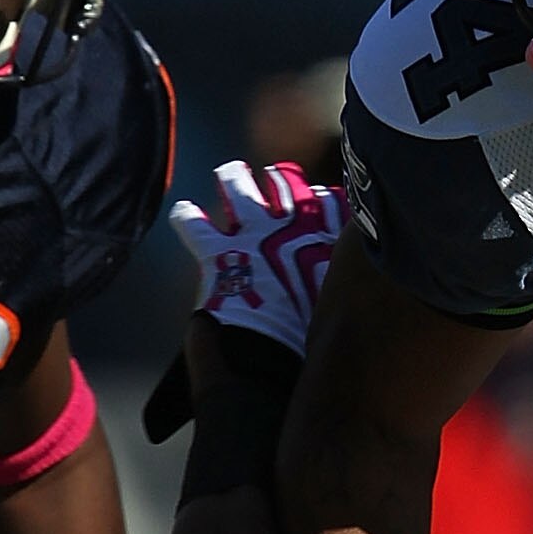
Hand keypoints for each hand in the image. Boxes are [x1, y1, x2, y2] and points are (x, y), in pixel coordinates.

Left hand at [169, 160, 347, 356]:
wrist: (275, 360)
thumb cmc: (314, 343)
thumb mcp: (338, 307)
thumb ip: (338, 284)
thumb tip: (350, 288)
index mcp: (326, 243)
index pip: (329, 203)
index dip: (323, 200)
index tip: (322, 199)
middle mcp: (289, 228)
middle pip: (286, 185)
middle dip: (282, 180)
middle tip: (278, 177)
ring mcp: (250, 234)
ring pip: (237, 186)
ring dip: (234, 178)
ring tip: (232, 173)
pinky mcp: (215, 252)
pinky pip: (191, 223)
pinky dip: (185, 217)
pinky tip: (183, 212)